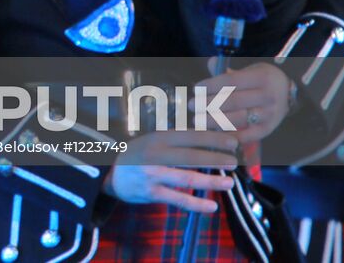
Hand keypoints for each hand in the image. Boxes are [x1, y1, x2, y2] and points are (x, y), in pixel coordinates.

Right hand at [104, 130, 237, 212]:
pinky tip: (212, 207)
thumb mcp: (153, 140)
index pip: (190, 136)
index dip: (212, 139)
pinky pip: (177, 199)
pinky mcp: (151, 193)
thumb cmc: (138, 154)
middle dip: (215, 158)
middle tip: (234, 161)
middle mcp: (155, 154)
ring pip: (186, 178)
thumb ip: (176, 140)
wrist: (109, 173)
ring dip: (210, 181)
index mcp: (158, 137)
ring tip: (230, 183)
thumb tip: (209, 139)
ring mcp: (153, 174)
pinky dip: (196, 204)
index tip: (232, 142)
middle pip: (190, 156)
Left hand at [196, 63, 291, 144]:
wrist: (287, 92)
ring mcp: (269, 115)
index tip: (195, 89)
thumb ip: (228, 69)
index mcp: (261, 78)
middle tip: (191, 105)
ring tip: (198, 120)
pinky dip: (229, 136)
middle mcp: (267, 97)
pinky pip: (246, 136)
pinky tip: (213, 134)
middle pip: (232, 101)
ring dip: (214, 121)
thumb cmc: (262, 79)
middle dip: (208, 104)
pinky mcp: (268, 130)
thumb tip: (211, 63)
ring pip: (238, 119)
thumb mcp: (249, 69)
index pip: (231, 82)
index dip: (211, 85)